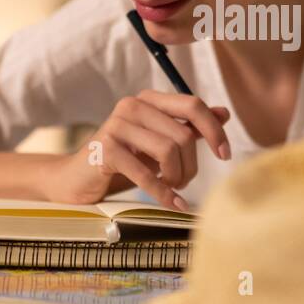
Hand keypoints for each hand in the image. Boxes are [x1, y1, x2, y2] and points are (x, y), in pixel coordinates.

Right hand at [50, 90, 232, 209]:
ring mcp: (117, 124)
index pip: (193, 105)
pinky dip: (163, 193)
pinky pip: (146, 172)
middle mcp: (133, 105)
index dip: (214, 131)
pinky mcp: (106, 148)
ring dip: (178, 178)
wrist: (78, 179)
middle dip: (191, 166)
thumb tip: (224, 113)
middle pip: (184, 134)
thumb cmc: (124, 161)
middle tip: (184, 182)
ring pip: (169, 151)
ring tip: (173, 188)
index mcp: (149, 99)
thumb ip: (188, 127)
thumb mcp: (159, 143)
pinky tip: (172, 204)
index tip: (225, 155)